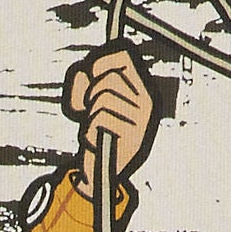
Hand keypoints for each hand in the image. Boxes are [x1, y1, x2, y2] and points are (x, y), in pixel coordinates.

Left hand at [66, 44, 156, 193]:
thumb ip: (86, 81)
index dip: (100, 62)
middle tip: (89, 112)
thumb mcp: (91, 103)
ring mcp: (141, 120)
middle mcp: (147, 103)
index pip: (123, 55)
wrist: (100, 176)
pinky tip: (96, 143)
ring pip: (103, 98)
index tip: (90, 75)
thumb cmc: (96, 136)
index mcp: (142, 91)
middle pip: (109, 78)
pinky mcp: (132, 137)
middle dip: (90, 94)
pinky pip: (100, 119)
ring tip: (95, 131)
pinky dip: (89, 131)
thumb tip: (84, 71)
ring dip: (89, 116)